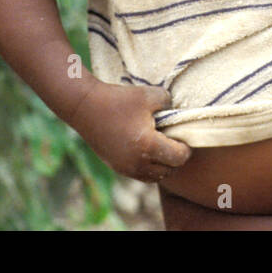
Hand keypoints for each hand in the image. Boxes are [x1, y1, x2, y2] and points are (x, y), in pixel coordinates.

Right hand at [68, 79, 191, 183]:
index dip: (186, 148)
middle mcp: (138, 162)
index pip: (179, 158)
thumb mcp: (149, 95)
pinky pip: (142, 175)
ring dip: (163, 166)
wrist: (85, 107)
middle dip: (176, 158)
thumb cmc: (119, 100)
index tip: (184, 138)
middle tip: (174, 142)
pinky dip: (150, 167)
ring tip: (162, 148)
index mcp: (148, 145)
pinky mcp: (117, 167)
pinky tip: (148, 150)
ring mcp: (126, 168)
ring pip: (155, 177)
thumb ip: (169, 102)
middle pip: (169, 171)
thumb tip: (177, 111)